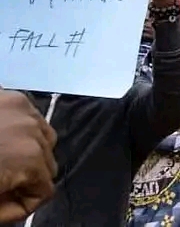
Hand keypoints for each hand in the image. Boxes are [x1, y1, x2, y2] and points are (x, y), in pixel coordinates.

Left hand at [0, 91, 56, 222]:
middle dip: (28, 177)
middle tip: (1, 184)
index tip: (2, 206)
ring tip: (2, 159)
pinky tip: (0, 137)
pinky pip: (31, 118)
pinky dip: (21, 130)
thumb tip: (13, 204)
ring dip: (29, 151)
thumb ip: (6, 208)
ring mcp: (27, 112)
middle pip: (48, 162)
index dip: (22, 205)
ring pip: (43, 137)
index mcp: (31, 159)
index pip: (45, 191)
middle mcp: (36, 132)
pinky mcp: (15, 98)